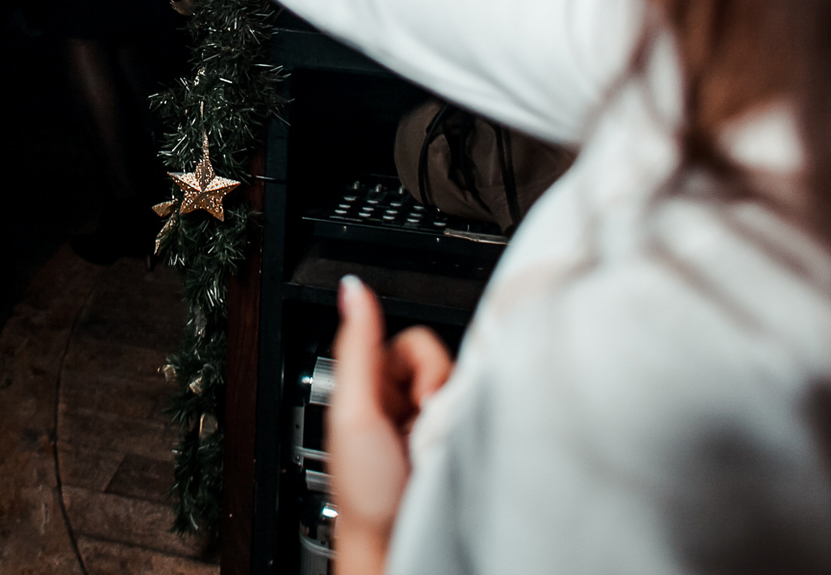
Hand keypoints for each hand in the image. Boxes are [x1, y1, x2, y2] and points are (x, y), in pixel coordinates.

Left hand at [327, 275, 453, 574]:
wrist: (396, 543)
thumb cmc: (366, 489)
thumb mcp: (354, 410)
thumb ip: (357, 346)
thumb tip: (352, 288)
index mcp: (373, 385)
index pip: (414, 342)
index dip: (419, 366)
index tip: (411, 398)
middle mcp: (404, 400)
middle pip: (441, 363)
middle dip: (438, 391)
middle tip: (420, 427)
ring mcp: (432, 423)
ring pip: (461, 387)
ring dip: (451, 414)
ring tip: (432, 445)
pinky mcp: (457, 442)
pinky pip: (478, 414)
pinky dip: (468, 430)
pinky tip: (449, 452)